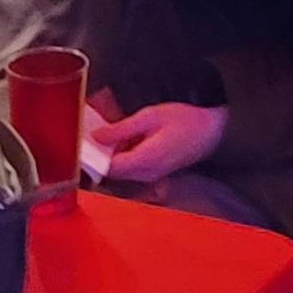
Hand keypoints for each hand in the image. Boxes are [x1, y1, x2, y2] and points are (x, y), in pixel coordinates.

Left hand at [89, 98, 226, 182]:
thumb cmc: (186, 121)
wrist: (212, 132)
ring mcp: (150, 177)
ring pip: (119, 171)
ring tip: (106, 132)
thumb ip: (122, 128)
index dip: (91, 156)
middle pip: (110, 171)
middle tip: (90, 132)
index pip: (106, 167)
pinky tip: (124, 138)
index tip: (80, 140)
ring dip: (110, 154)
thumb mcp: (151, 116)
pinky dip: (122, 155)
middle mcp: (145, 175)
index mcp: (143, 161)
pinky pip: (130, 168)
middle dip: (98, 154)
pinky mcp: (153, 174)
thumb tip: (97, 137)